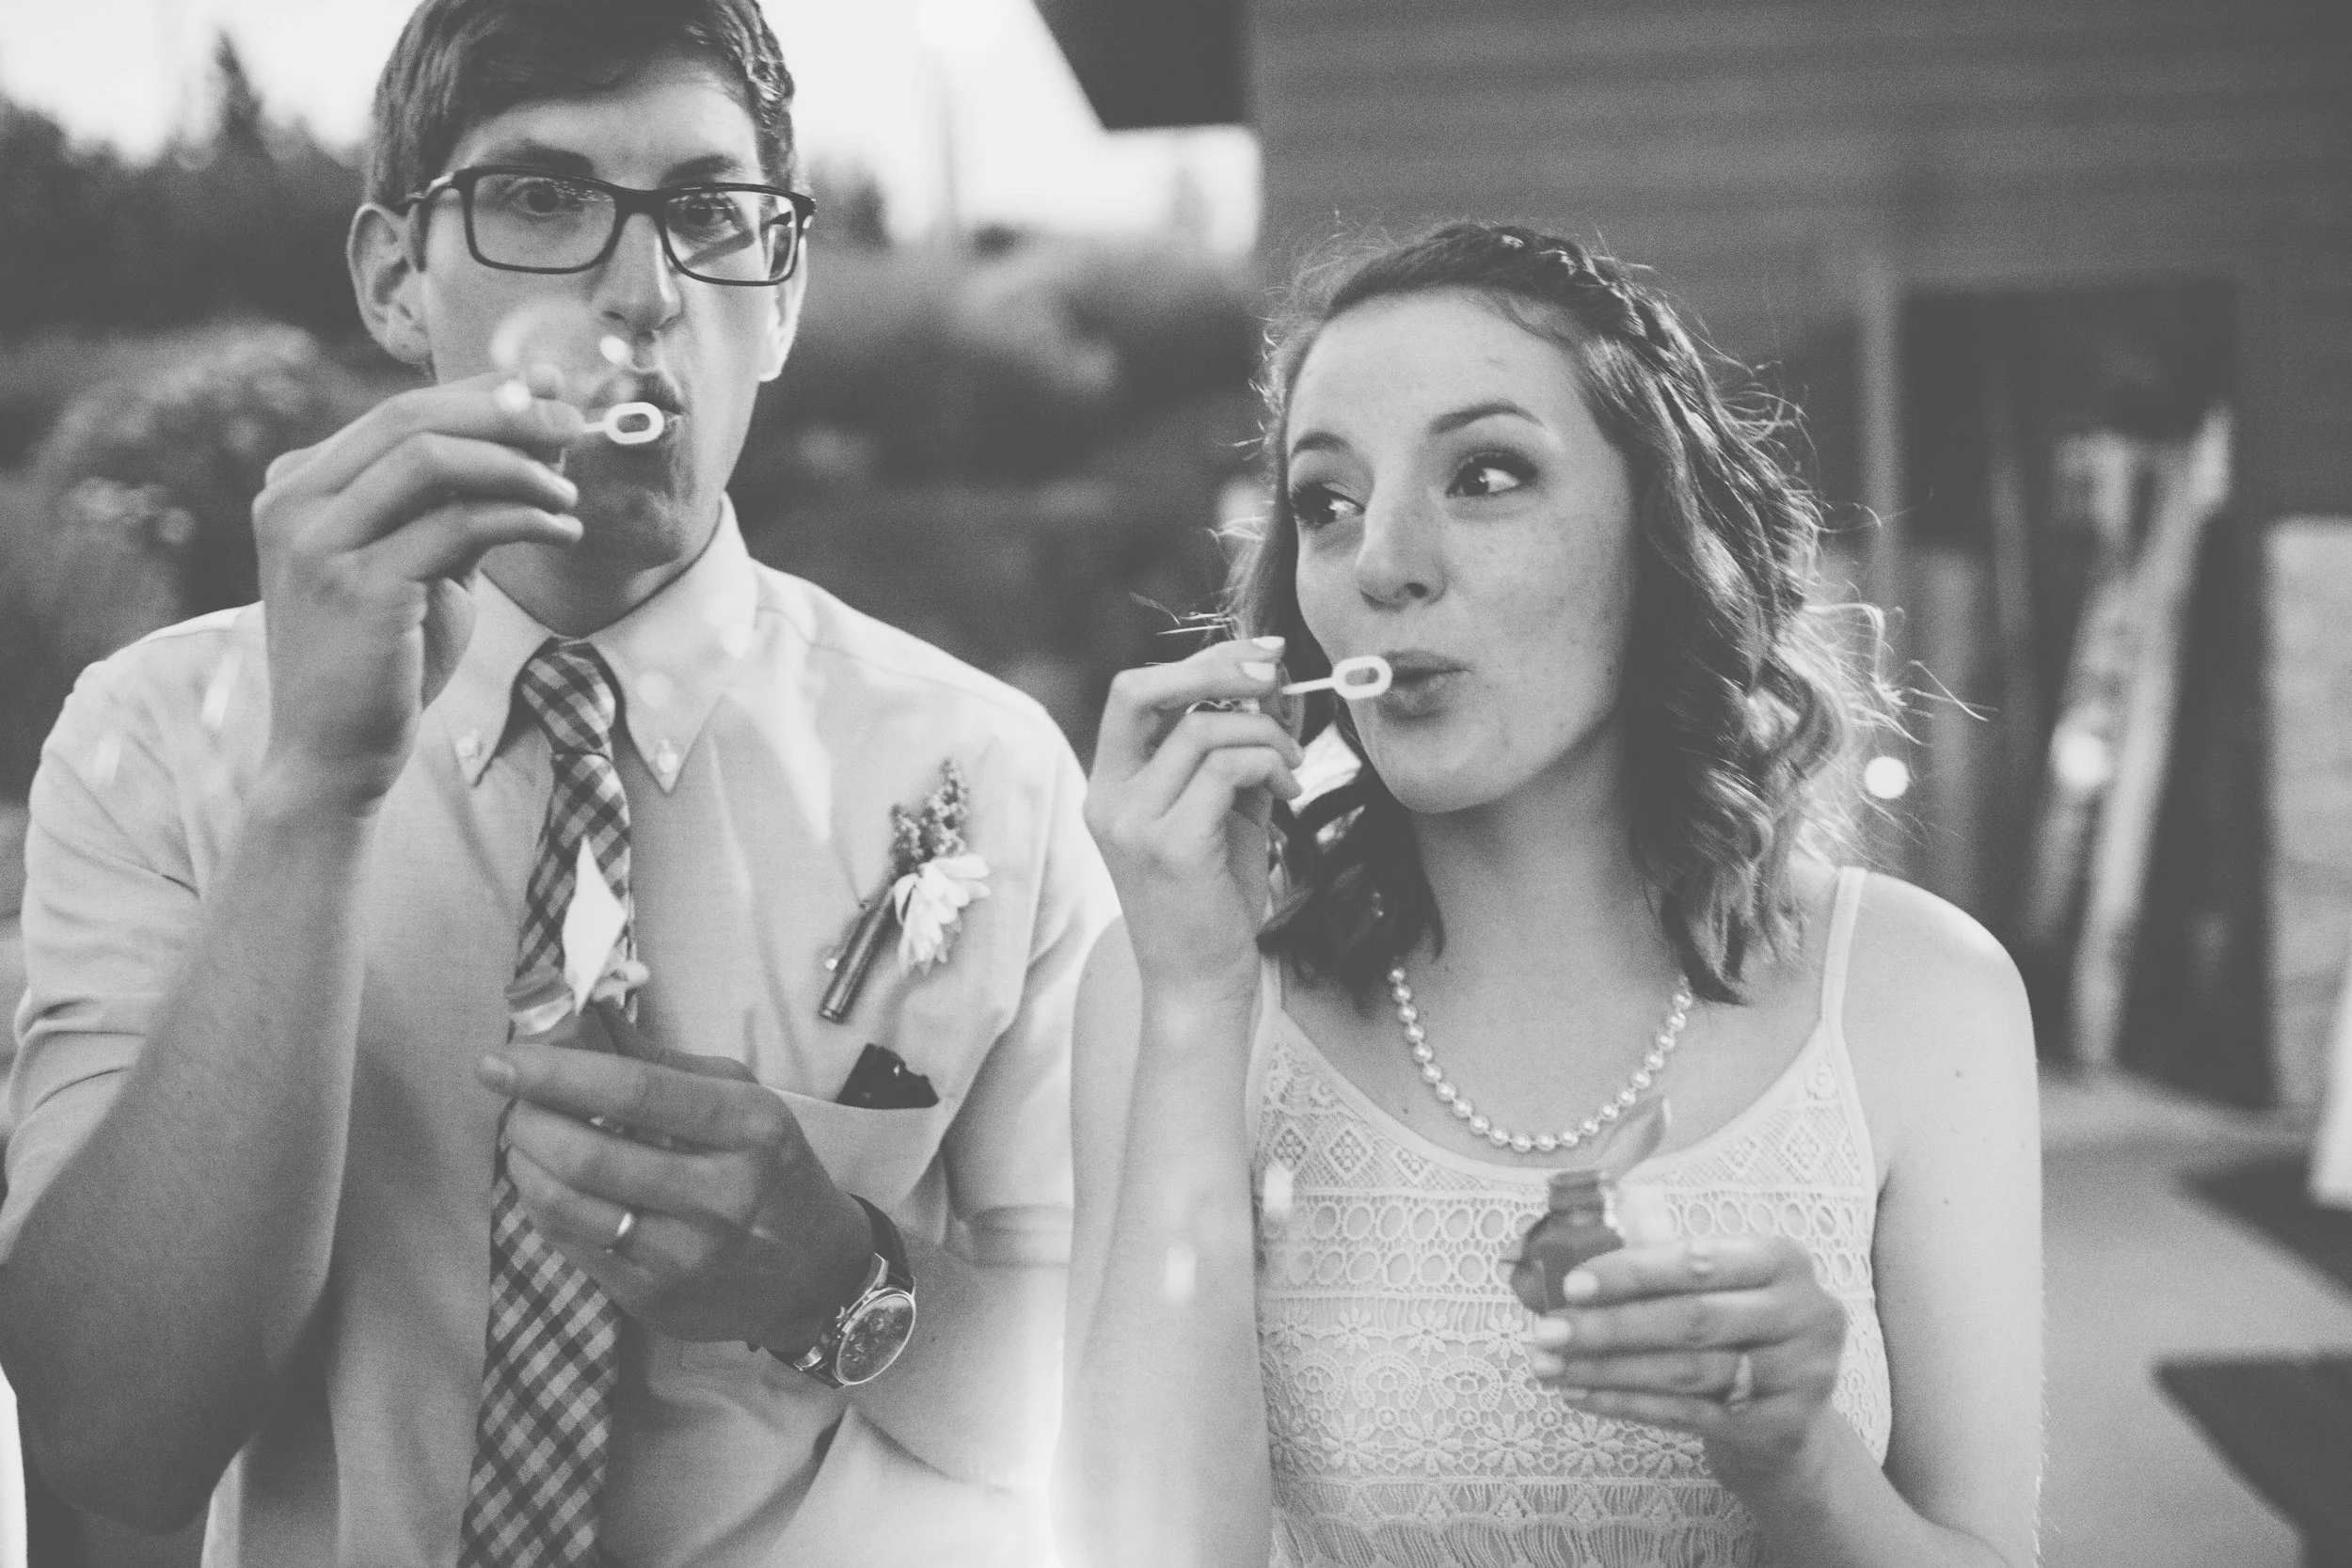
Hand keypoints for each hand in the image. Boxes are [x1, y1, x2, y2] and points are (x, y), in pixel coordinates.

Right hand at [253, 368, 585, 812]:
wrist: (334, 752)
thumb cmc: (385, 656)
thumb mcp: (422, 562)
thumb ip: (461, 499)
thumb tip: (535, 422)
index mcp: (300, 484)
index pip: (400, 411)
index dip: (482, 394)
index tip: (551, 389)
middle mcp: (294, 502)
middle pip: (412, 418)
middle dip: (506, 413)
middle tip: (576, 425)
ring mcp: (317, 542)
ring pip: (432, 460)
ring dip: (517, 465)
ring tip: (568, 494)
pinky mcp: (358, 586)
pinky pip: (457, 524)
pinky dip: (522, 517)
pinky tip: (562, 531)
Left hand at [477, 1002, 875, 1351]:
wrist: (816, 1277)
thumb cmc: (773, 1171)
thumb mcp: (744, 1101)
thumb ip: (661, 1062)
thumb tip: (579, 1017)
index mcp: (749, 1128)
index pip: (636, 1091)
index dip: (558, 1071)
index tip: (503, 1059)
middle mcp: (721, 1195)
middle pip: (590, 1154)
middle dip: (529, 1120)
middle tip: (514, 1102)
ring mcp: (685, 1255)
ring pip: (568, 1205)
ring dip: (525, 1164)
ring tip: (525, 1141)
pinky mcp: (654, 1297)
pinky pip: (571, 1244)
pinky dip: (543, 1205)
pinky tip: (548, 1183)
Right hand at [1085, 636, 1304, 1003]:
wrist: (1201, 984)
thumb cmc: (1212, 901)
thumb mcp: (1220, 813)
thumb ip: (1231, 753)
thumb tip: (1272, 685)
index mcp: (1111, 785)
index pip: (1134, 692)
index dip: (1198, 661)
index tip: (1258, 656)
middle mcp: (1109, 798)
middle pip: (1142, 690)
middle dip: (1215, 668)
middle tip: (1274, 674)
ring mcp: (1133, 823)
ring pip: (1201, 731)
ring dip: (1263, 733)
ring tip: (1291, 764)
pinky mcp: (1171, 846)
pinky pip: (1225, 769)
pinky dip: (1268, 763)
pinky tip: (1288, 788)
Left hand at [1524, 1235, 1846, 1494]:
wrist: (1787, 1417)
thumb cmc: (1732, 1331)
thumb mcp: (1709, 1287)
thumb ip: (1645, 1263)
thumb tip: (1545, 1257)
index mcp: (1782, 1260)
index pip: (1698, 1259)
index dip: (1631, 1272)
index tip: (1571, 1285)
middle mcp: (1803, 1312)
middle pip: (1691, 1319)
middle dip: (1609, 1326)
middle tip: (1546, 1333)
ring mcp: (1800, 1374)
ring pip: (1685, 1371)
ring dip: (1607, 1369)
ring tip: (1550, 1367)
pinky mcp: (1781, 1426)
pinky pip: (1688, 1414)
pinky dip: (1627, 1403)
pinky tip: (1581, 1395)